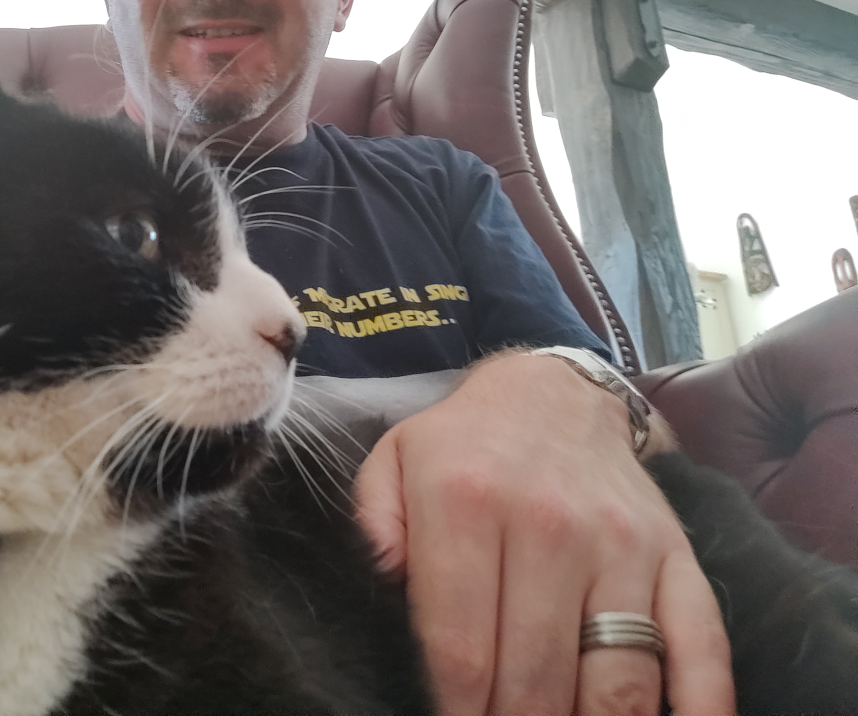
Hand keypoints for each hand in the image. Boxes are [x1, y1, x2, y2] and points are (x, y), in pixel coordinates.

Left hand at [354, 353, 733, 714]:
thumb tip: (384, 589)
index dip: (453, 709)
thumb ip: (374, 528)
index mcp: (467, 504)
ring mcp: (621, 544)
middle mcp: (550, 524)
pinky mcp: (674, 554)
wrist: (553, 392)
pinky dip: (702, 705)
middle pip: (537, 677)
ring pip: (616, 679)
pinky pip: (702, 644)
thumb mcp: (392, 463)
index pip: (459, 648)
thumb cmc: (463, 445)